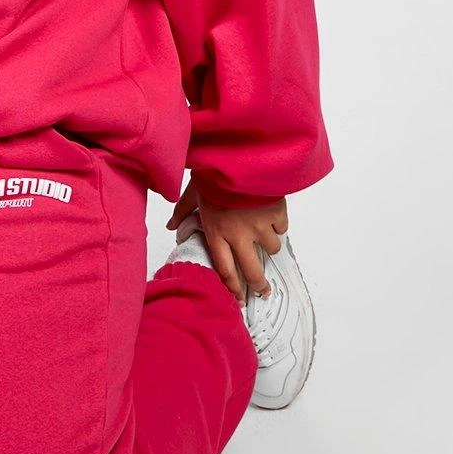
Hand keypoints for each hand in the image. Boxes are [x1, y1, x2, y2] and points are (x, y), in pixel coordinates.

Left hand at [165, 183, 287, 306]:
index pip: (224, 269)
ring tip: (264, 234)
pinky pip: (281, 228)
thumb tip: (170, 226)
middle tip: (262, 290)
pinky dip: (278, 224)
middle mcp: (239, 235)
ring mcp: (260, 226)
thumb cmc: (214, 174)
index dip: (232, 288)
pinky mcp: (276, 214)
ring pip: (271, 249)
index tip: (238, 298)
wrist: (238, 155)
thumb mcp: (193, 192)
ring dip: (268, 245)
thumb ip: (182, 212)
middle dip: (259, 285)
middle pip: (251, 271)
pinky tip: (271, 215)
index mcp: (216, 232)